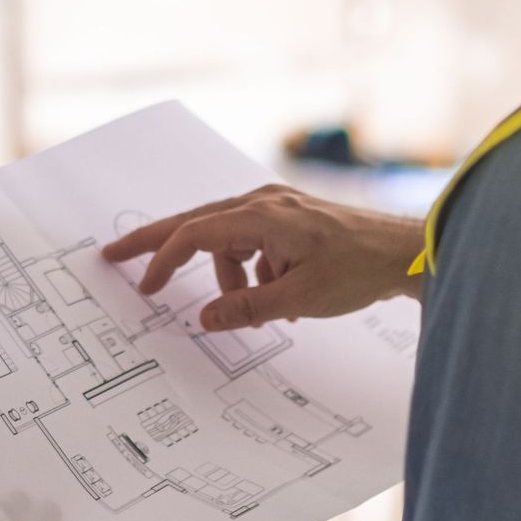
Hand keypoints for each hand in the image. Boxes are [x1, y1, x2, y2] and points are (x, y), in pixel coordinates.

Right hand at [102, 185, 425, 330]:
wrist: (406, 252)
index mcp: (260, 215)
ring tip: (256, 308)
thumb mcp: (299, 298)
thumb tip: (205, 318)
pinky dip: (251, 270)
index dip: (163, 260)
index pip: (194, 234)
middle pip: (195, 221)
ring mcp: (276, 208)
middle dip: (156, 243)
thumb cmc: (359, 269)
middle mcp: (263, 202)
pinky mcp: (289, 218)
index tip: (145, 287)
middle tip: (114, 255)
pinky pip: (251, 243)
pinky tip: (279, 296)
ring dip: (228, 275)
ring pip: (227, 240)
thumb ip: (246, 308)